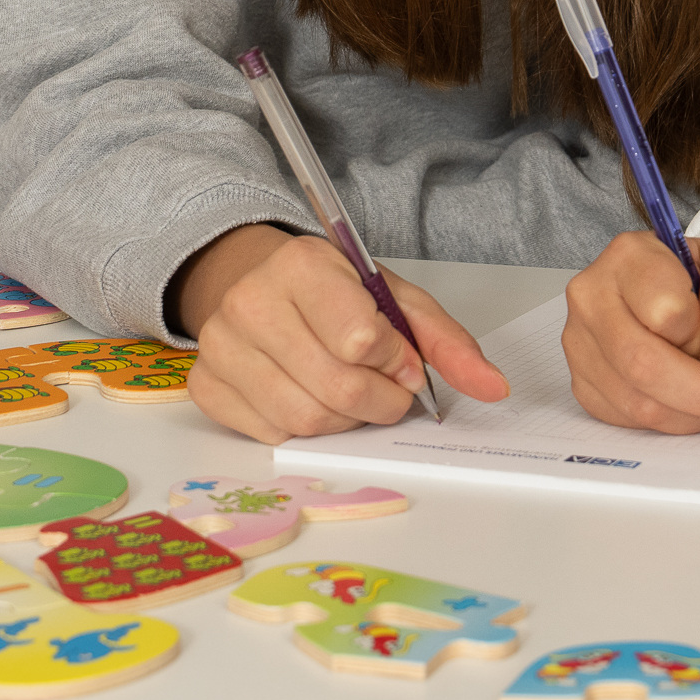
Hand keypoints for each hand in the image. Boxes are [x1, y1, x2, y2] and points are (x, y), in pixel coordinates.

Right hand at [174, 225, 508, 442]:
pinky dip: (305, 428)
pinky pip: (272, 434)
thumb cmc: (333, 292)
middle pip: (336, 388)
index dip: (396, 361)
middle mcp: (250, 302)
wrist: (259, 281)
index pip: (361, 339)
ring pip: (304, 419)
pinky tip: (311, 397)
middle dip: (381, 401)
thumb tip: (493, 387)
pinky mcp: (206, 385)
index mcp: (302, 265)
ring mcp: (220, 346)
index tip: (402, 358)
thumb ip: (446, 341)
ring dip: (346, 420)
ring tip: (354, 394)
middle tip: (389, 391)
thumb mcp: (394, 298)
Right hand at [564, 231, 699, 433]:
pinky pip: (626, 418)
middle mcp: (592, 295)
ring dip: (688, 413)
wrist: (680, 292)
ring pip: (635, 400)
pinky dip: (667, 421)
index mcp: (628, 256)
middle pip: (642, 362)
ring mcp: (580, 340)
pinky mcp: (581, 379)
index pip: (667, 312)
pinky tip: (685, 402)